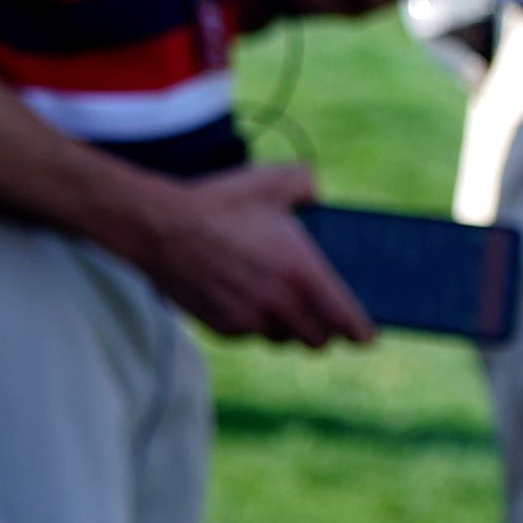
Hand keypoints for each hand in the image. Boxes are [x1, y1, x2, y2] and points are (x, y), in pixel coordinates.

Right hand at [135, 161, 372, 347]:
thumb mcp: (271, 181)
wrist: (158, 226)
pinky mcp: (221, 326)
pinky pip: (247, 335)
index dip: (361, 332)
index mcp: (303, 275)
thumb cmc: (218, 203)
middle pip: (317, 341)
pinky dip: (251, 323)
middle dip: (323, 331)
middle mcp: (280, 305)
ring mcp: (248, 320)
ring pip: (281, 339)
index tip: (365, 335)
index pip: (348, 322)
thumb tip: (316, 196)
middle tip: (320, 316)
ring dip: (285, 328)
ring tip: (279, 306)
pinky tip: (242, 298)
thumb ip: (307, 185)